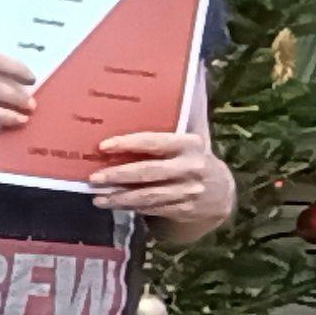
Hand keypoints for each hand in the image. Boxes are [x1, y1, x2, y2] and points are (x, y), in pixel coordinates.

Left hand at [91, 128, 234, 220]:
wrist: (221, 193)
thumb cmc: (194, 159)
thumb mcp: (189, 142)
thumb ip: (171, 126)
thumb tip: (140, 104)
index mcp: (189, 144)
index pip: (154, 142)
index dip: (128, 144)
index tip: (103, 146)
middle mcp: (190, 167)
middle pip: (148, 172)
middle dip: (118, 175)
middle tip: (94, 177)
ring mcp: (188, 191)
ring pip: (148, 195)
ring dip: (120, 197)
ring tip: (97, 198)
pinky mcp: (184, 209)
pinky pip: (152, 208)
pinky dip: (131, 207)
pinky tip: (113, 204)